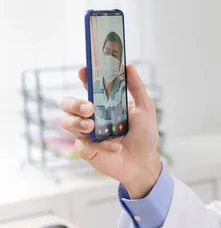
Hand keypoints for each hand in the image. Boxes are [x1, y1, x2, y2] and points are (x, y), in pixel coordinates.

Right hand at [60, 64, 161, 197]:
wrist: (145, 161)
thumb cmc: (144, 133)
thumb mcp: (145, 108)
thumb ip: (136, 88)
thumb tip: (129, 66)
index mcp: (104, 103)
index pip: (88, 87)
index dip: (84, 77)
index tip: (83, 70)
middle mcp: (92, 116)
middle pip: (68, 104)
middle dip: (74, 103)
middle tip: (89, 108)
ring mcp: (86, 133)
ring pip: (67, 122)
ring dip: (78, 122)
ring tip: (92, 126)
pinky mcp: (86, 149)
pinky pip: (84, 144)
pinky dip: (102, 145)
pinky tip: (117, 146)